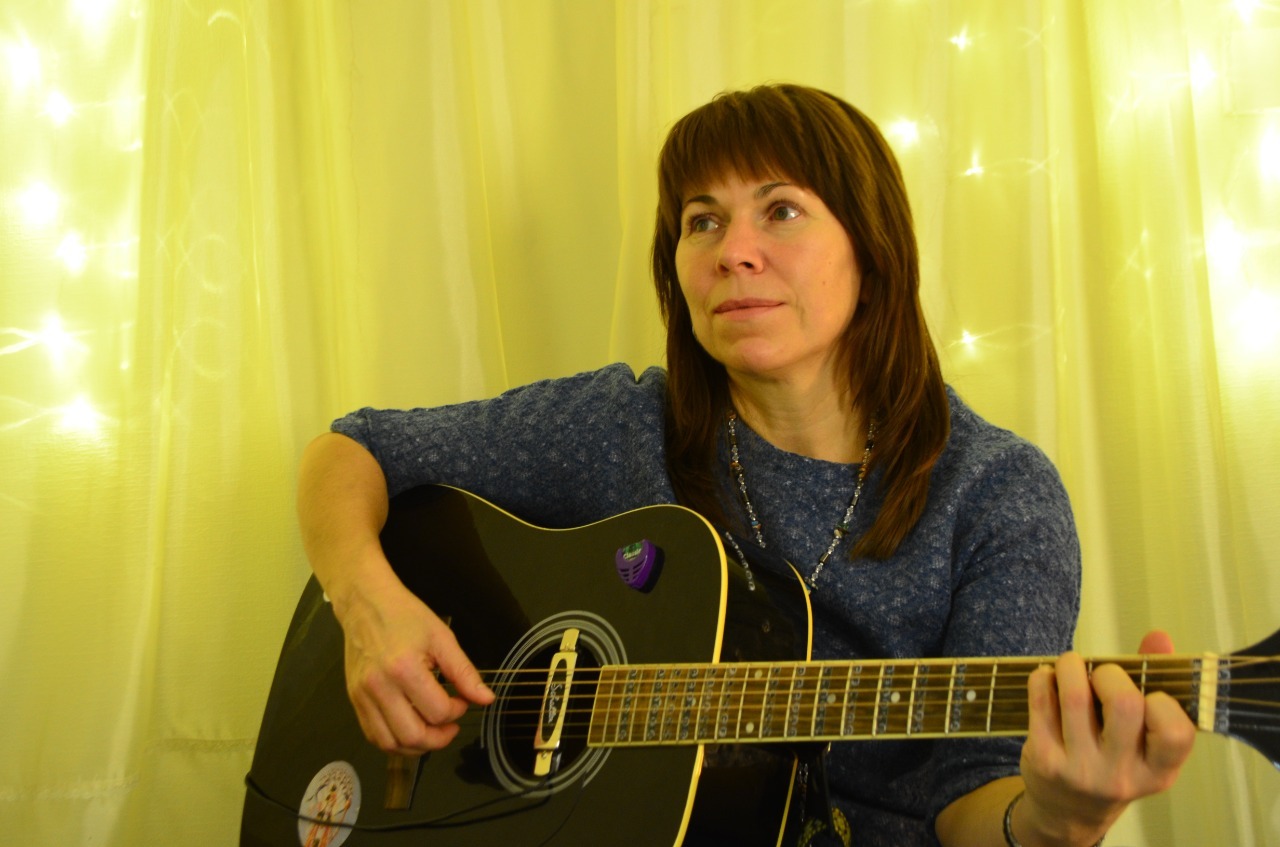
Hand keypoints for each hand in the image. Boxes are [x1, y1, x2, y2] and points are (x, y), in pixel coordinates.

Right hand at [338, 574, 493, 754]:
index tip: (462, 701)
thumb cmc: (405, 616)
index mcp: (404, 669)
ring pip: (390, 744)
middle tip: (451, 726)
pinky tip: (410, 729)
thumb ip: (464, 672)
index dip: (457, 711)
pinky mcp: (354, 700)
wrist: (366, 604)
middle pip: (413, 736)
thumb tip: (486, 699)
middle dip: (439, 738)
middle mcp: (379, 687)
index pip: (438, 711)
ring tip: (433, 732)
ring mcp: (362, 696)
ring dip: (417, 746)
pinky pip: (373, 735)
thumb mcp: (442, 638)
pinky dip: (395, 741)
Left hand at [1018, 630, 1195, 844]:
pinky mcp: (1045, 759)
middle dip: (1110, 674)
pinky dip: (1043, 677)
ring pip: (1076, 697)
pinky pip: (1041, 702)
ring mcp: (1080, 770)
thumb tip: (1159, 637)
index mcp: (1158, 771)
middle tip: (1101, 675)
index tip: (1146, 693)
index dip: (1161, 702)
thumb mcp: (1143, 740)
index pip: (1175, 731)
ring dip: (1071, 665)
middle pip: (1125, 705)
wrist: (1067, 811)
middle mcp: (1121, 775)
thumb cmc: (1112, 762)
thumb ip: (1154, 684)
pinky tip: (1048, 677)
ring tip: (1071, 665)